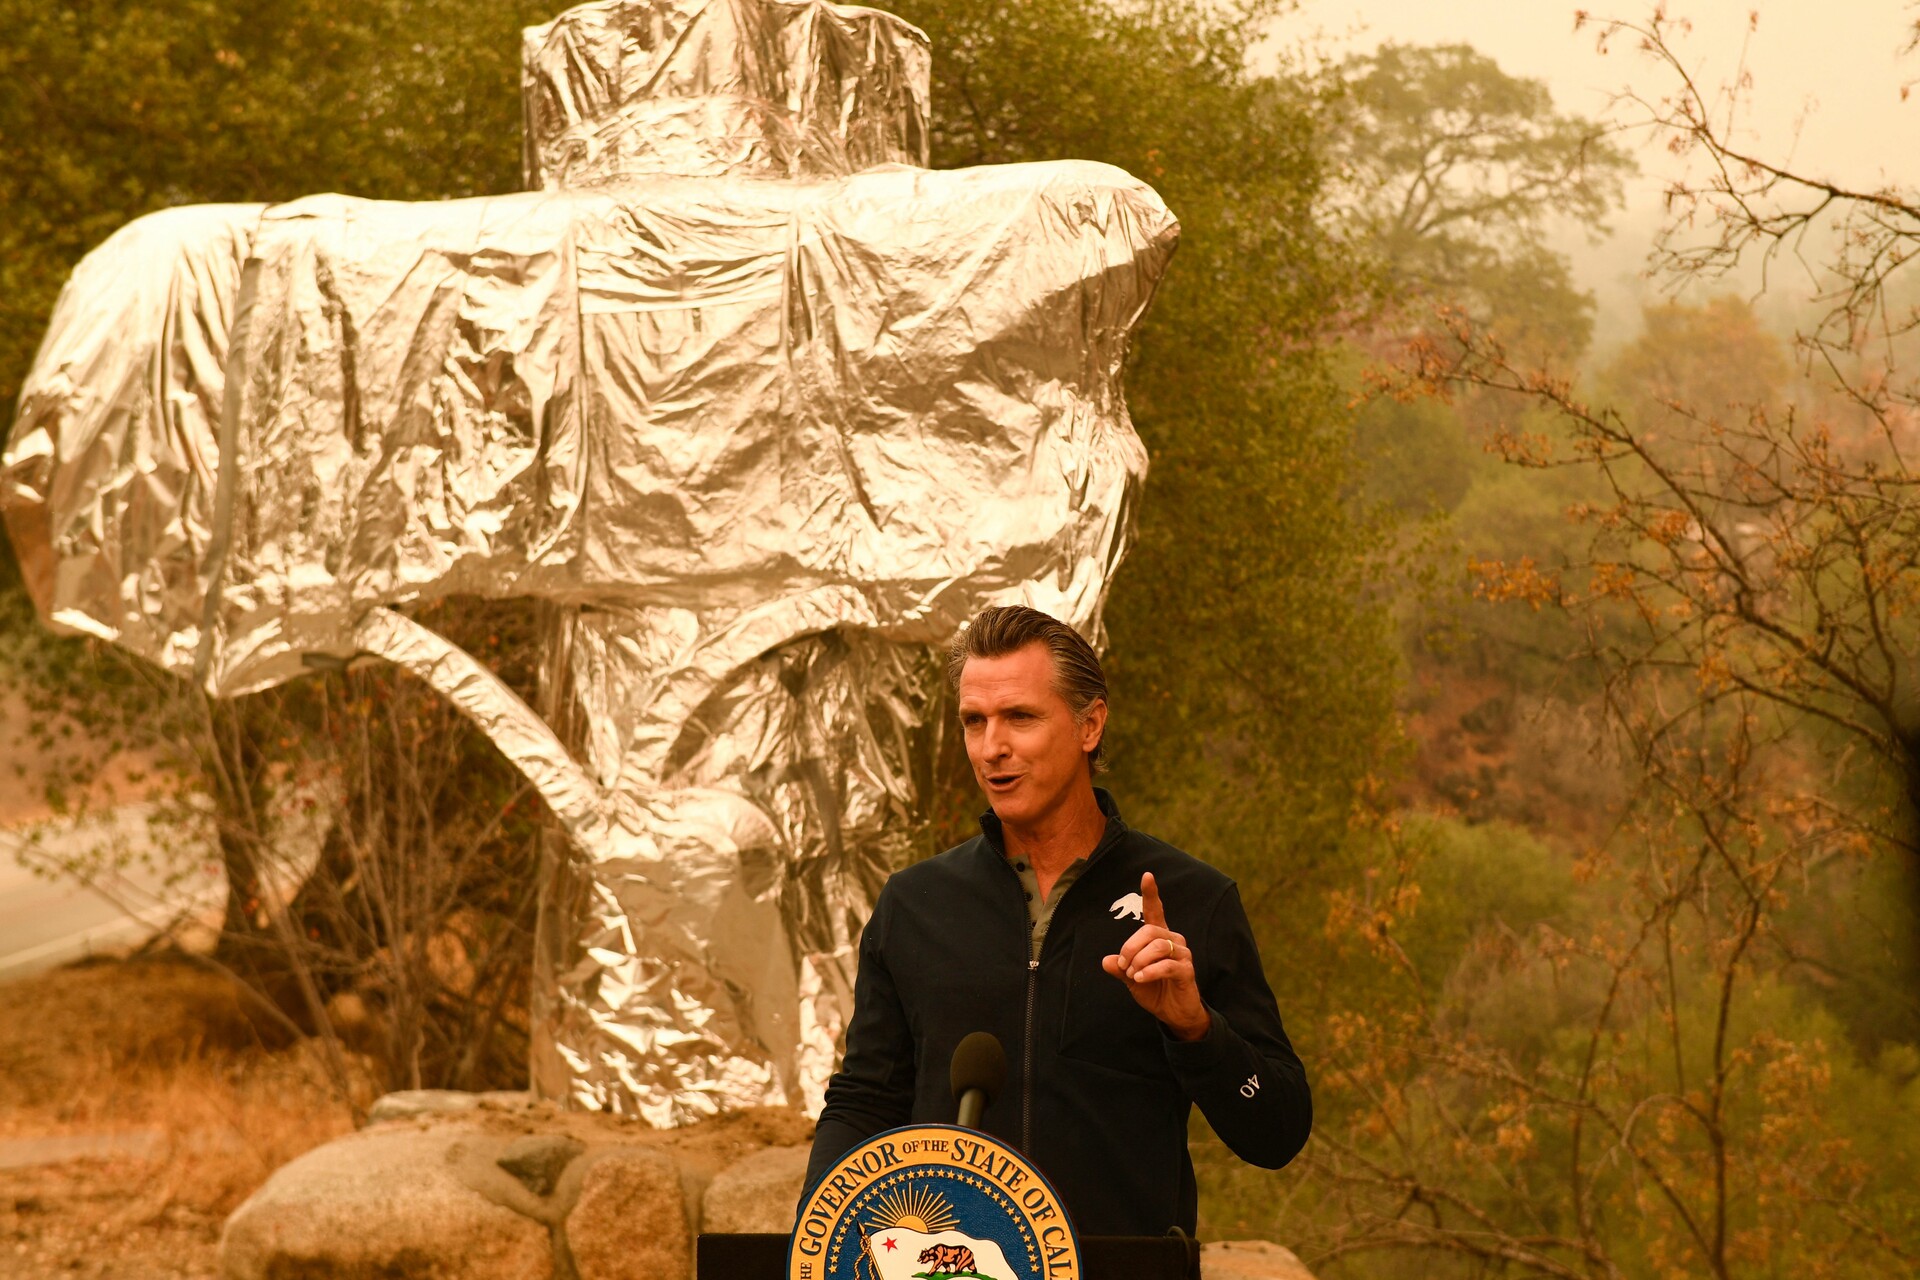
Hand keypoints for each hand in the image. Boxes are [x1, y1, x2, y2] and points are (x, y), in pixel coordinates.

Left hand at [1102, 872, 1209, 1040]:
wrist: (1174, 1013)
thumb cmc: (1154, 990)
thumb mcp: (1131, 978)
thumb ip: (1120, 968)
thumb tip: (1105, 961)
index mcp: (1159, 937)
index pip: (1155, 911)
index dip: (1151, 894)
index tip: (1147, 875)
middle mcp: (1173, 941)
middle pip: (1149, 931)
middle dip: (1130, 947)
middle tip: (1123, 965)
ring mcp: (1183, 955)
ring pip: (1158, 946)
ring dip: (1139, 960)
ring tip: (1133, 975)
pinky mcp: (1187, 971)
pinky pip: (1167, 965)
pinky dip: (1149, 972)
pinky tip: (1140, 979)